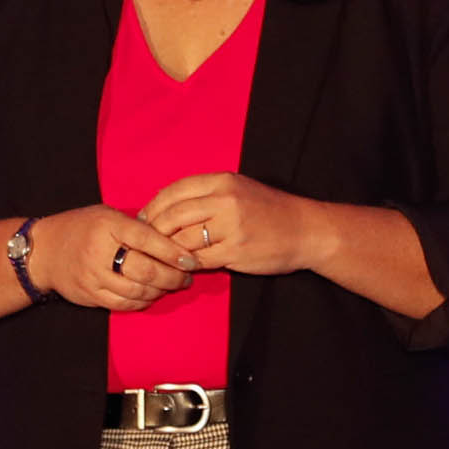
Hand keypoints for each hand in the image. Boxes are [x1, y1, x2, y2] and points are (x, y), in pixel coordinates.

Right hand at [42, 204, 192, 311]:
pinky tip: (151, 295)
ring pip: (137, 291)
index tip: (191, 260)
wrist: (43, 251)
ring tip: (172, 286)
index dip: (173, 252)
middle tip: (186, 277)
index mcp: (108, 225)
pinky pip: (123, 304)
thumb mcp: (106, 215)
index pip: (148, 239)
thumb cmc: (80, 227)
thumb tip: (170, 239)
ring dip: (160, 291)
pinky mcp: (90, 295)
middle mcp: (100, 251)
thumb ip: (134, 226)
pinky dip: (142, 302)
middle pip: (146, 270)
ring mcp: (94, 276)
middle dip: (172, 277)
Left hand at [141, 172, 325, 278]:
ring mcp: (230, 227)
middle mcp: (225, 200)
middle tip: (145, 242)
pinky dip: (186, 264)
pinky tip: (183, 266)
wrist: (305, 230)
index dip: (153, 207)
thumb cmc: (269, 210)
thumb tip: (166, 208)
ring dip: (168, 251)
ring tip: (161, 257)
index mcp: (222, 181)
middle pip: (173, 216)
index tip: (143, 220)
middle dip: (153, 231)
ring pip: (182, 240)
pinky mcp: (235, 251)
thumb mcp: (238, 189)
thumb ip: (205, 195)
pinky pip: (199, 260)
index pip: (174, 191)